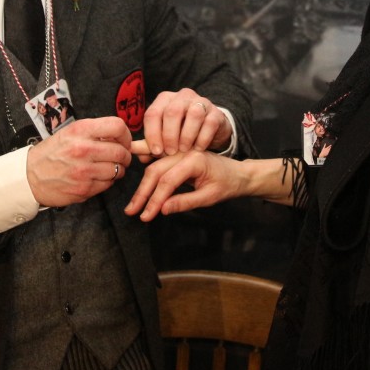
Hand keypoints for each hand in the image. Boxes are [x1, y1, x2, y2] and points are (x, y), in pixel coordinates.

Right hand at [25, 117, 132, 207]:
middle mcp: (83, 149)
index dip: (126, 135)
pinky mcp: (84, 189)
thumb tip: (121, 136)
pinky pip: (108, 184)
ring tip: (108, 168)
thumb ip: (94, 132)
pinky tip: (97, 177)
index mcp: (80, 130)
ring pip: (118, 170)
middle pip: (121, 152)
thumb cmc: (51, 153)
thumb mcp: (70, 133)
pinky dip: (107, 181)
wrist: (29, 176)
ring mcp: (84, 171)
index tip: (124, 141)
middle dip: (125, 156)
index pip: (117, 127)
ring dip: (118, 170)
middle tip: (121, 157)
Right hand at [124, 150, 242, 220]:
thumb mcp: (210, 197)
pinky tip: (140, 191)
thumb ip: (185, 202)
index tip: (145, 216)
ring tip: (133, 205)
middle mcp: (184, 153)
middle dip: (142, 193)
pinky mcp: (177, 157)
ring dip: (143, 188)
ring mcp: (179, 154)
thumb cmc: (227, 185)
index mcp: (194, 160)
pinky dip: (148, 180)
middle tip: (131, 211)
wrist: (238, 174)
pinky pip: (159, 166)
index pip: (167, 181)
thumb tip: (162, 210)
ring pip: (154, 168)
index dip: (154, 200)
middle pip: (156, 171)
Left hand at [142, 88, 230, 156]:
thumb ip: (148, 144)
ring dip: (187, 135)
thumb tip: (131, 150)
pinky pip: (209, 122)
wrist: (209, 133)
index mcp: (165, 100)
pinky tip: (198, 149)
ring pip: (193, 114)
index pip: (153, 113)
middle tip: (170, 152)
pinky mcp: (216, 112)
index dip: (152, 133)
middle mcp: (182, 96)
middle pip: (172, 111)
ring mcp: (201, 102)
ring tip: (184, 150)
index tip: (155, 151)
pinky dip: (203, 138)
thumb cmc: (180, 135)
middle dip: (169, 135)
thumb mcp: (163, 139)